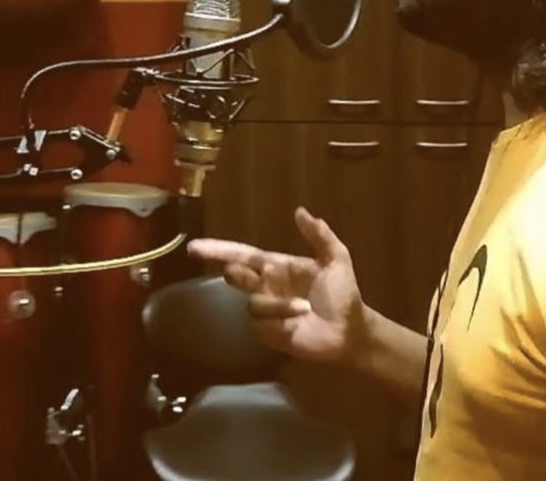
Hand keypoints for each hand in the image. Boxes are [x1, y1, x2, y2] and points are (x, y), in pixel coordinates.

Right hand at [186, 206, 366, 366]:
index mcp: (277, 265)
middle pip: (235, 275)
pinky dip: (278, 323)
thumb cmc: (343, 294)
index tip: (194, 247)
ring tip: (304, 309)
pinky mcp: (267, 334)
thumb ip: (320, 235)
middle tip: (244, 275)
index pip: (242, 254)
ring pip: (252, 303)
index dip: (218, 249)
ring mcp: (265, 311)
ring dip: (278, 305)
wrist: (350, 332)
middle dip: (235, 273)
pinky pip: (259, 326)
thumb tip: (299, 211)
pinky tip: (297, 326)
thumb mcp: (336, 258)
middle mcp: (266, 286)